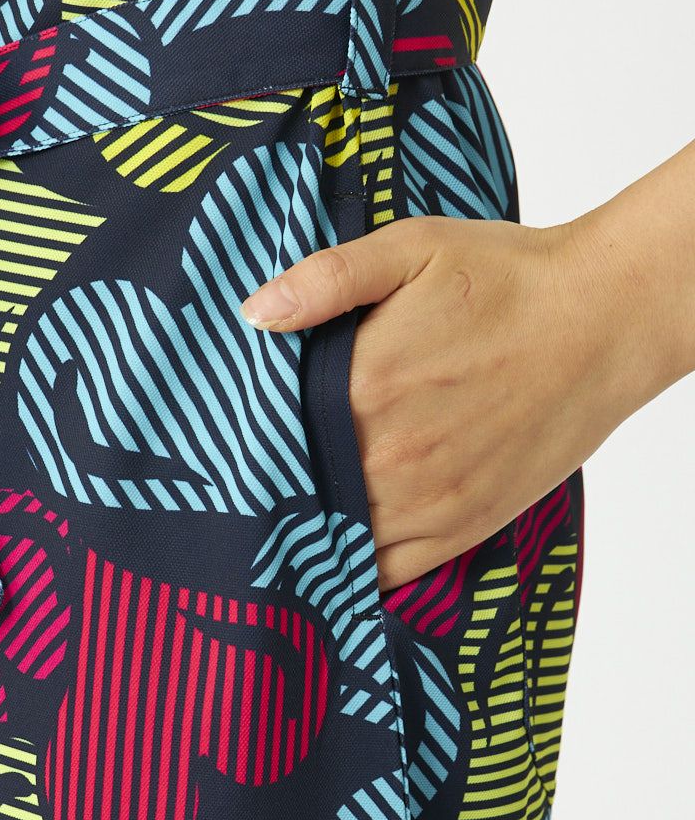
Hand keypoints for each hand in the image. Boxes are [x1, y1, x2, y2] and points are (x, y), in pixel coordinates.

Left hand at [239, 211, 685, 590]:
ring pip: (336, 541)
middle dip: (264, 491)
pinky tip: (332, 556)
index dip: (240, 443)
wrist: (603, 321)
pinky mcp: (462, 527)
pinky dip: (353, 570)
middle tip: (232, 491)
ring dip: (302, 535)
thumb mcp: (412, 247)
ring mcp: (428, 500)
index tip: (215, 446)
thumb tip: (253, 313)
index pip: (270, 435)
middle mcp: (390, 456)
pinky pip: (387, 572)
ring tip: (272, 527)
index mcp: (365, 387)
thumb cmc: (508, 279)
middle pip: (295, 492)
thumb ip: (326, 278)